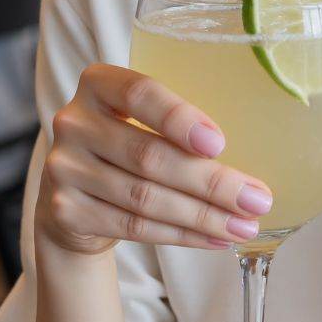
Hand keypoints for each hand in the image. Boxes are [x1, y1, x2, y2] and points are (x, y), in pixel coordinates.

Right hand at [36, 64, 272, 256]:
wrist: (74, 199)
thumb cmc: (127, 147)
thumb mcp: (143, 120)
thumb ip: (179, 123)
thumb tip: (258, 146)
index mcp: (98, 83)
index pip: (138, 93)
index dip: (179, 118)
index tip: (219, 144)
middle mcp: (74, 122)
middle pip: (149, 156)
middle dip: (211, 182)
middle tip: (256, 199)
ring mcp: (63, 169)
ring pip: (145, 198)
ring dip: (203, 216)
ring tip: (244, 225)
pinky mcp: (66, 211)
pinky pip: (135, 227)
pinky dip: (181, 235)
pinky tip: (215, 238)